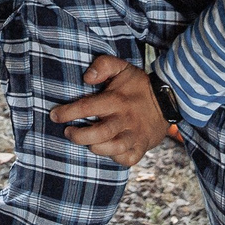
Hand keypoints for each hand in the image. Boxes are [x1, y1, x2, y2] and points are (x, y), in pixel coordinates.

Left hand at [51, 55, 179, 168]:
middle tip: (68, 132)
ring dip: (94, 147)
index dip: (67, 113)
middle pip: (98, 134)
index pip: (87, 107)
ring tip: (86, 141)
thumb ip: (103, 65)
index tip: (55, 115)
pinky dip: (115, 158)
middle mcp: (125, 119)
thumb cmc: (138, 85)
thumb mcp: (122, 67)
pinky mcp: (142, 147)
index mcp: (117, 100)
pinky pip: (126, 159)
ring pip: (112, 149)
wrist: (169, 98)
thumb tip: (86, 77)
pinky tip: (107, 150)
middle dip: (78, 136)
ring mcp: (135, 135)